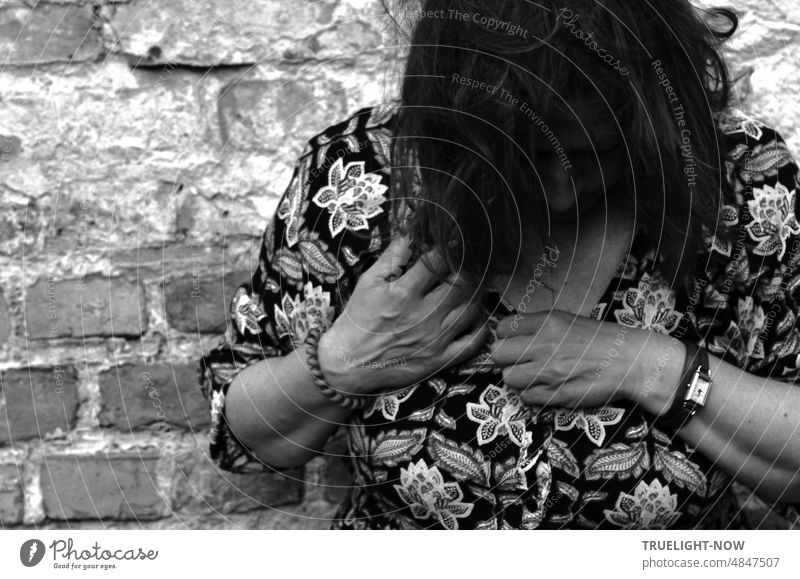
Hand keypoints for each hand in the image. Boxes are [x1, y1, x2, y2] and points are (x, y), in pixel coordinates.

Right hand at [317, 236, 490, 395]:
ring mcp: (436, 340)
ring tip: (475, 281)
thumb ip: (393, 255)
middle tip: (473, 259)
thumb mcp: (369, 281)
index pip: (439, 260)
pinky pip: (475, 341)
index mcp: (404, 294)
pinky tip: (476, 314)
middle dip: (471, 266)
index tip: (457, 238)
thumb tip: (412, 230)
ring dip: (479, 291)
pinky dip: (482, 325)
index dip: (451, 245)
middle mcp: (424, 316)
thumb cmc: (359, 319)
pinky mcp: (441, 360)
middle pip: (463, 282)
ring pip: (473, 308)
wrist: (348, 363)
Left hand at [489, 309, 684, 410]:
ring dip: (517, 378)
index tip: (512, 341)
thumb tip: (507, 333)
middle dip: (505, 358)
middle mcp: (544, 345)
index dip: (504, 336)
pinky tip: (545, 388)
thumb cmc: (599, 339)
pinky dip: (532, 394)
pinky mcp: (557, 395)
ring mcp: (550, 372)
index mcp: (547, 323)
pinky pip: (526, 397)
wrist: (631, 362)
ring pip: (508, 378)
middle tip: (518, 361)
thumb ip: (537, 325)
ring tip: (532, 376)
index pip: (502, 328)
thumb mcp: (567, 320)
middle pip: (497, 354)